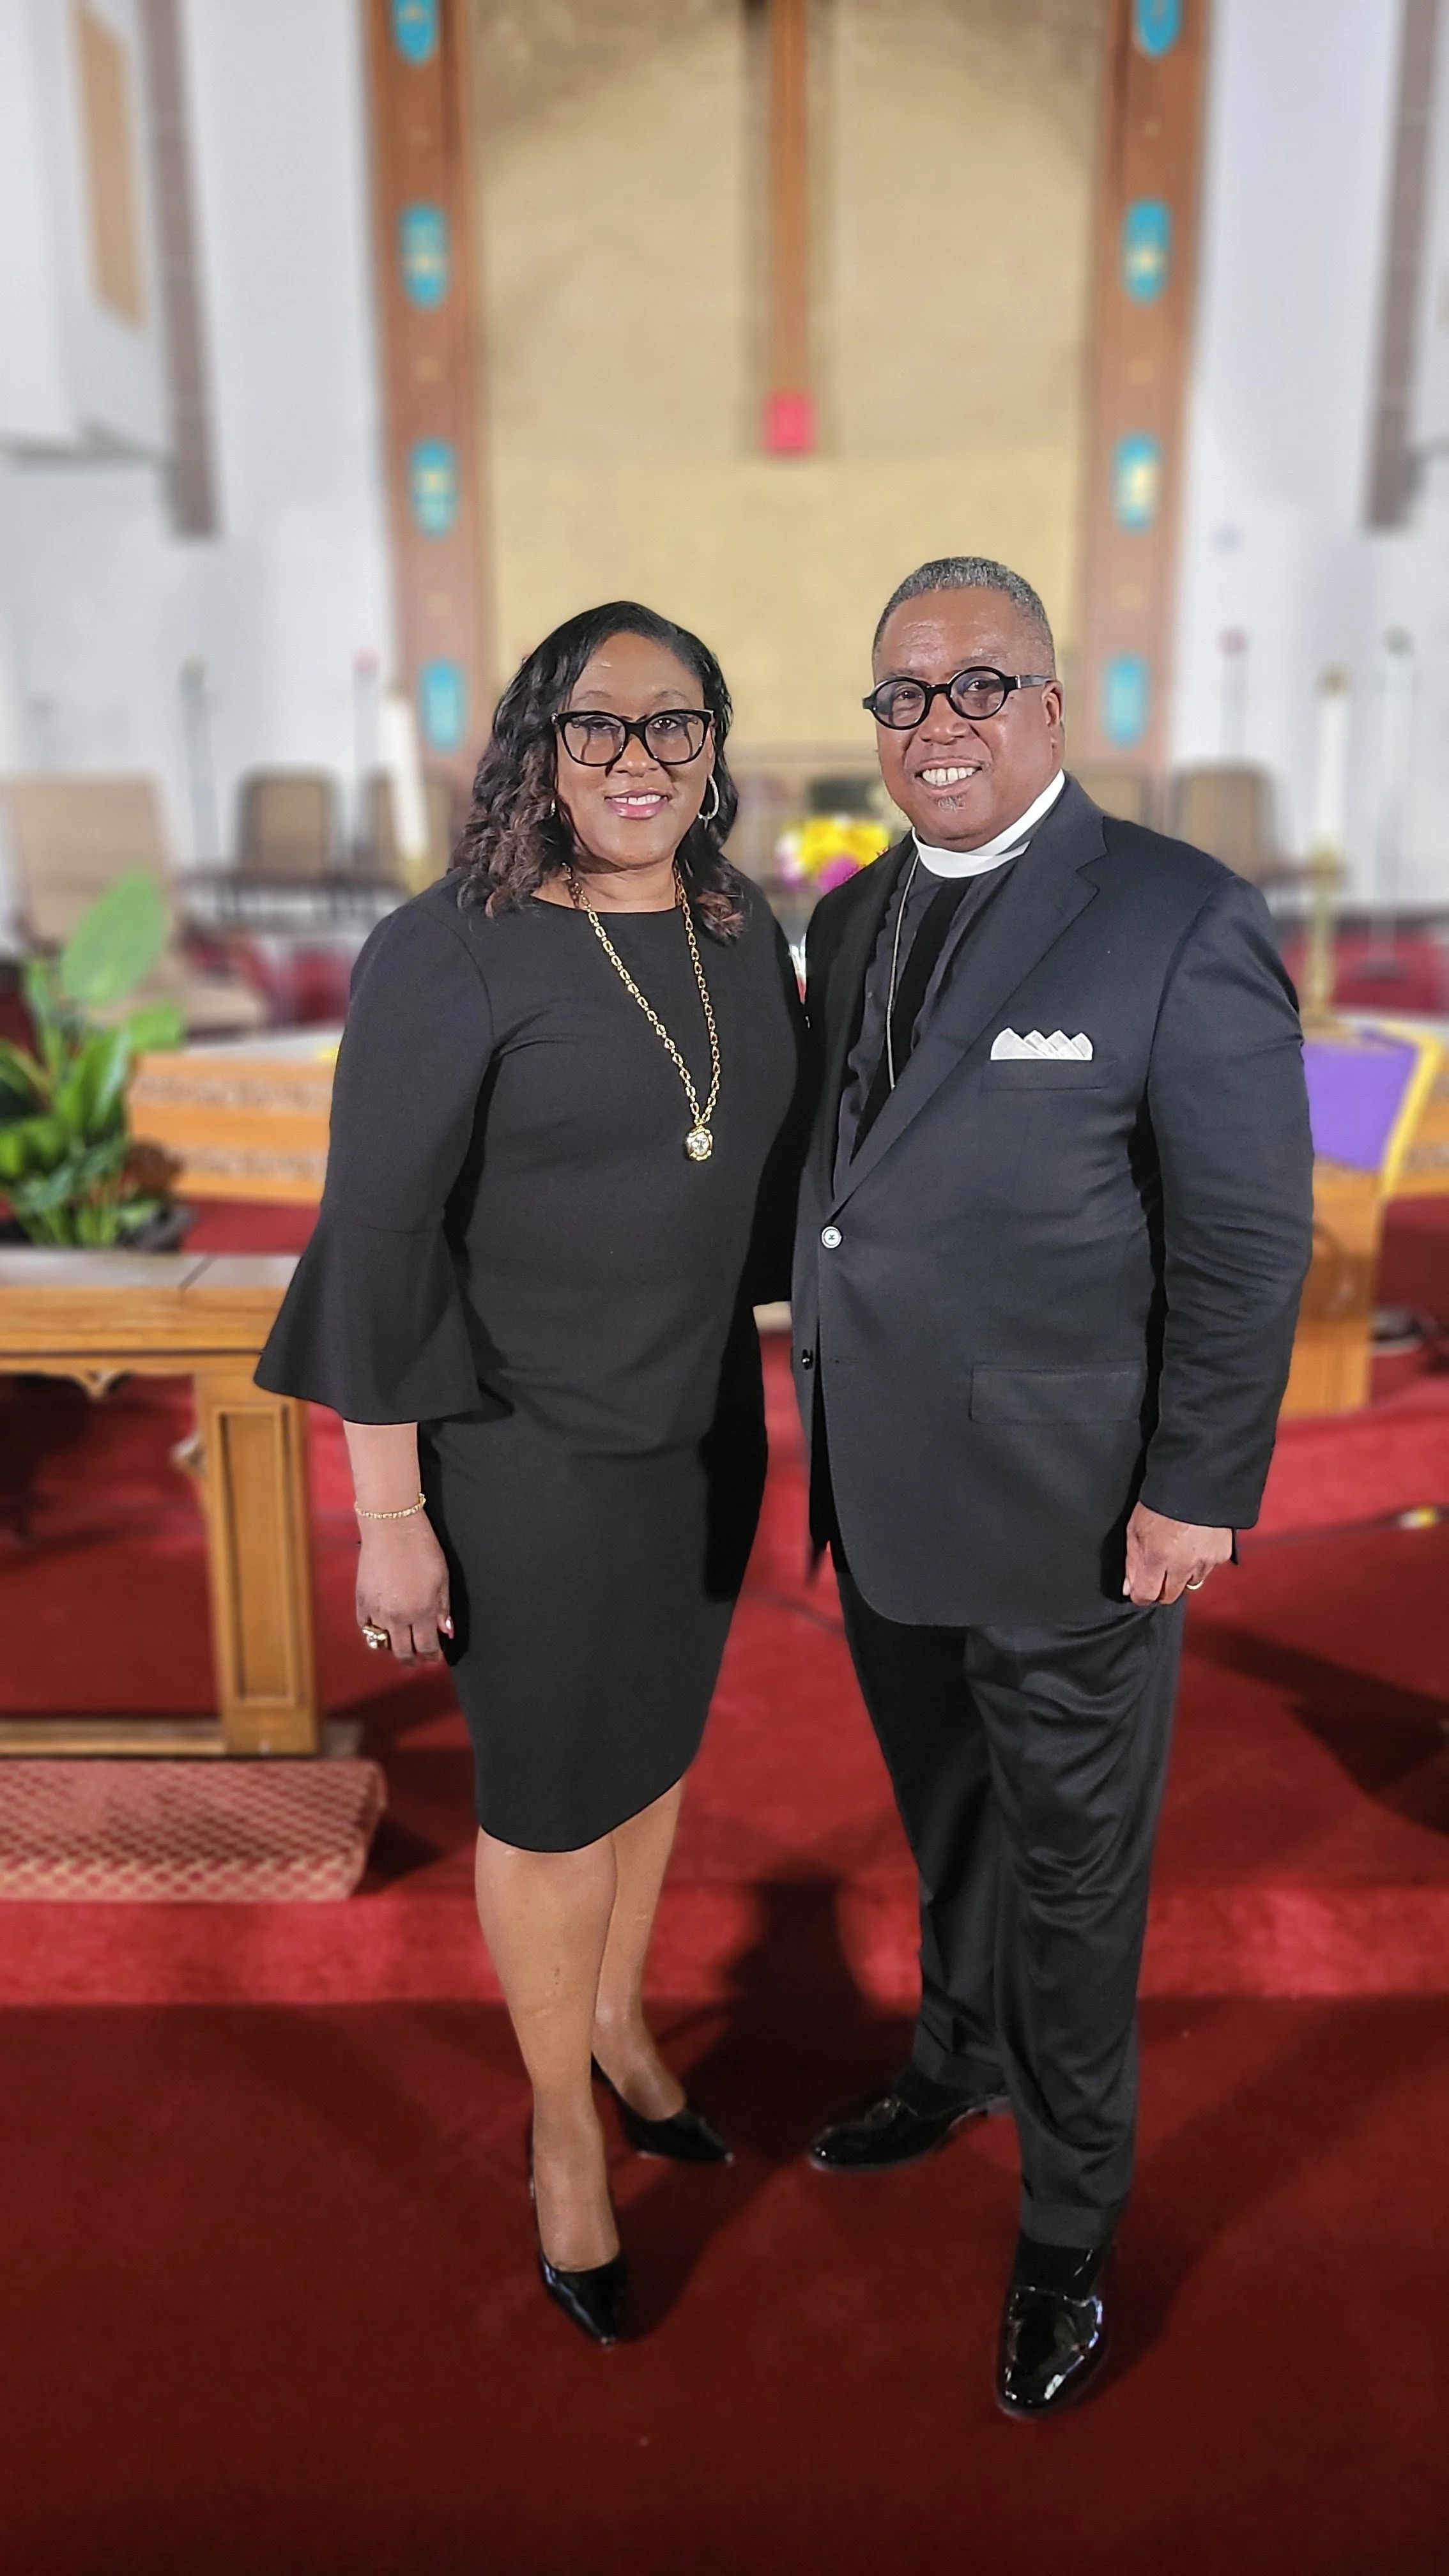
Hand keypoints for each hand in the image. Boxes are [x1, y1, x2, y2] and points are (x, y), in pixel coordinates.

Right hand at [356, 1515, 452, 1662]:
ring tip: (401, 1643)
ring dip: (393, 1646)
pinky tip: (383, 1628)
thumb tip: (445, 1632)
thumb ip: (443, 1608)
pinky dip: (374, 1632)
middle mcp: (397, 1615)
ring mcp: (376, 1609)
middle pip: (403, 1651)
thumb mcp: (442, 1578)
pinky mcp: (361, 1600)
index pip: (426, 1647)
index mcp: (421, 1611)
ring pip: (382, 1642)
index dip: (433, 1656)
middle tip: (419, 1657)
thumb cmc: (421, 1547)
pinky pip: (365, 1627)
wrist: (391, 1526)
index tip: (436, 1656)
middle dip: (413, 1658)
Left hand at [1123, 1504, 1230, 1605]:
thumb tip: (1130, 1588)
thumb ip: (1132, 1561)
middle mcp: (1183, 1564)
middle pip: (1170, 1596)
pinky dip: (1200, 1563)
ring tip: (1178, 1552)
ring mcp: (1205, 1561)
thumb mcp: (1135, 1528)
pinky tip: (1195, 1544)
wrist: (1198, 1480)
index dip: (1140, 1595)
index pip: (1147, 1595)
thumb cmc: (1161, 1500)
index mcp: (1158, 1557)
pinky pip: (1208, 1569)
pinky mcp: (1222, 1555)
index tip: (1138, 1589)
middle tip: (1157, 1572)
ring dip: (1182, 1576)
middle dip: (1161, 1589)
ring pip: (1190, 1584)